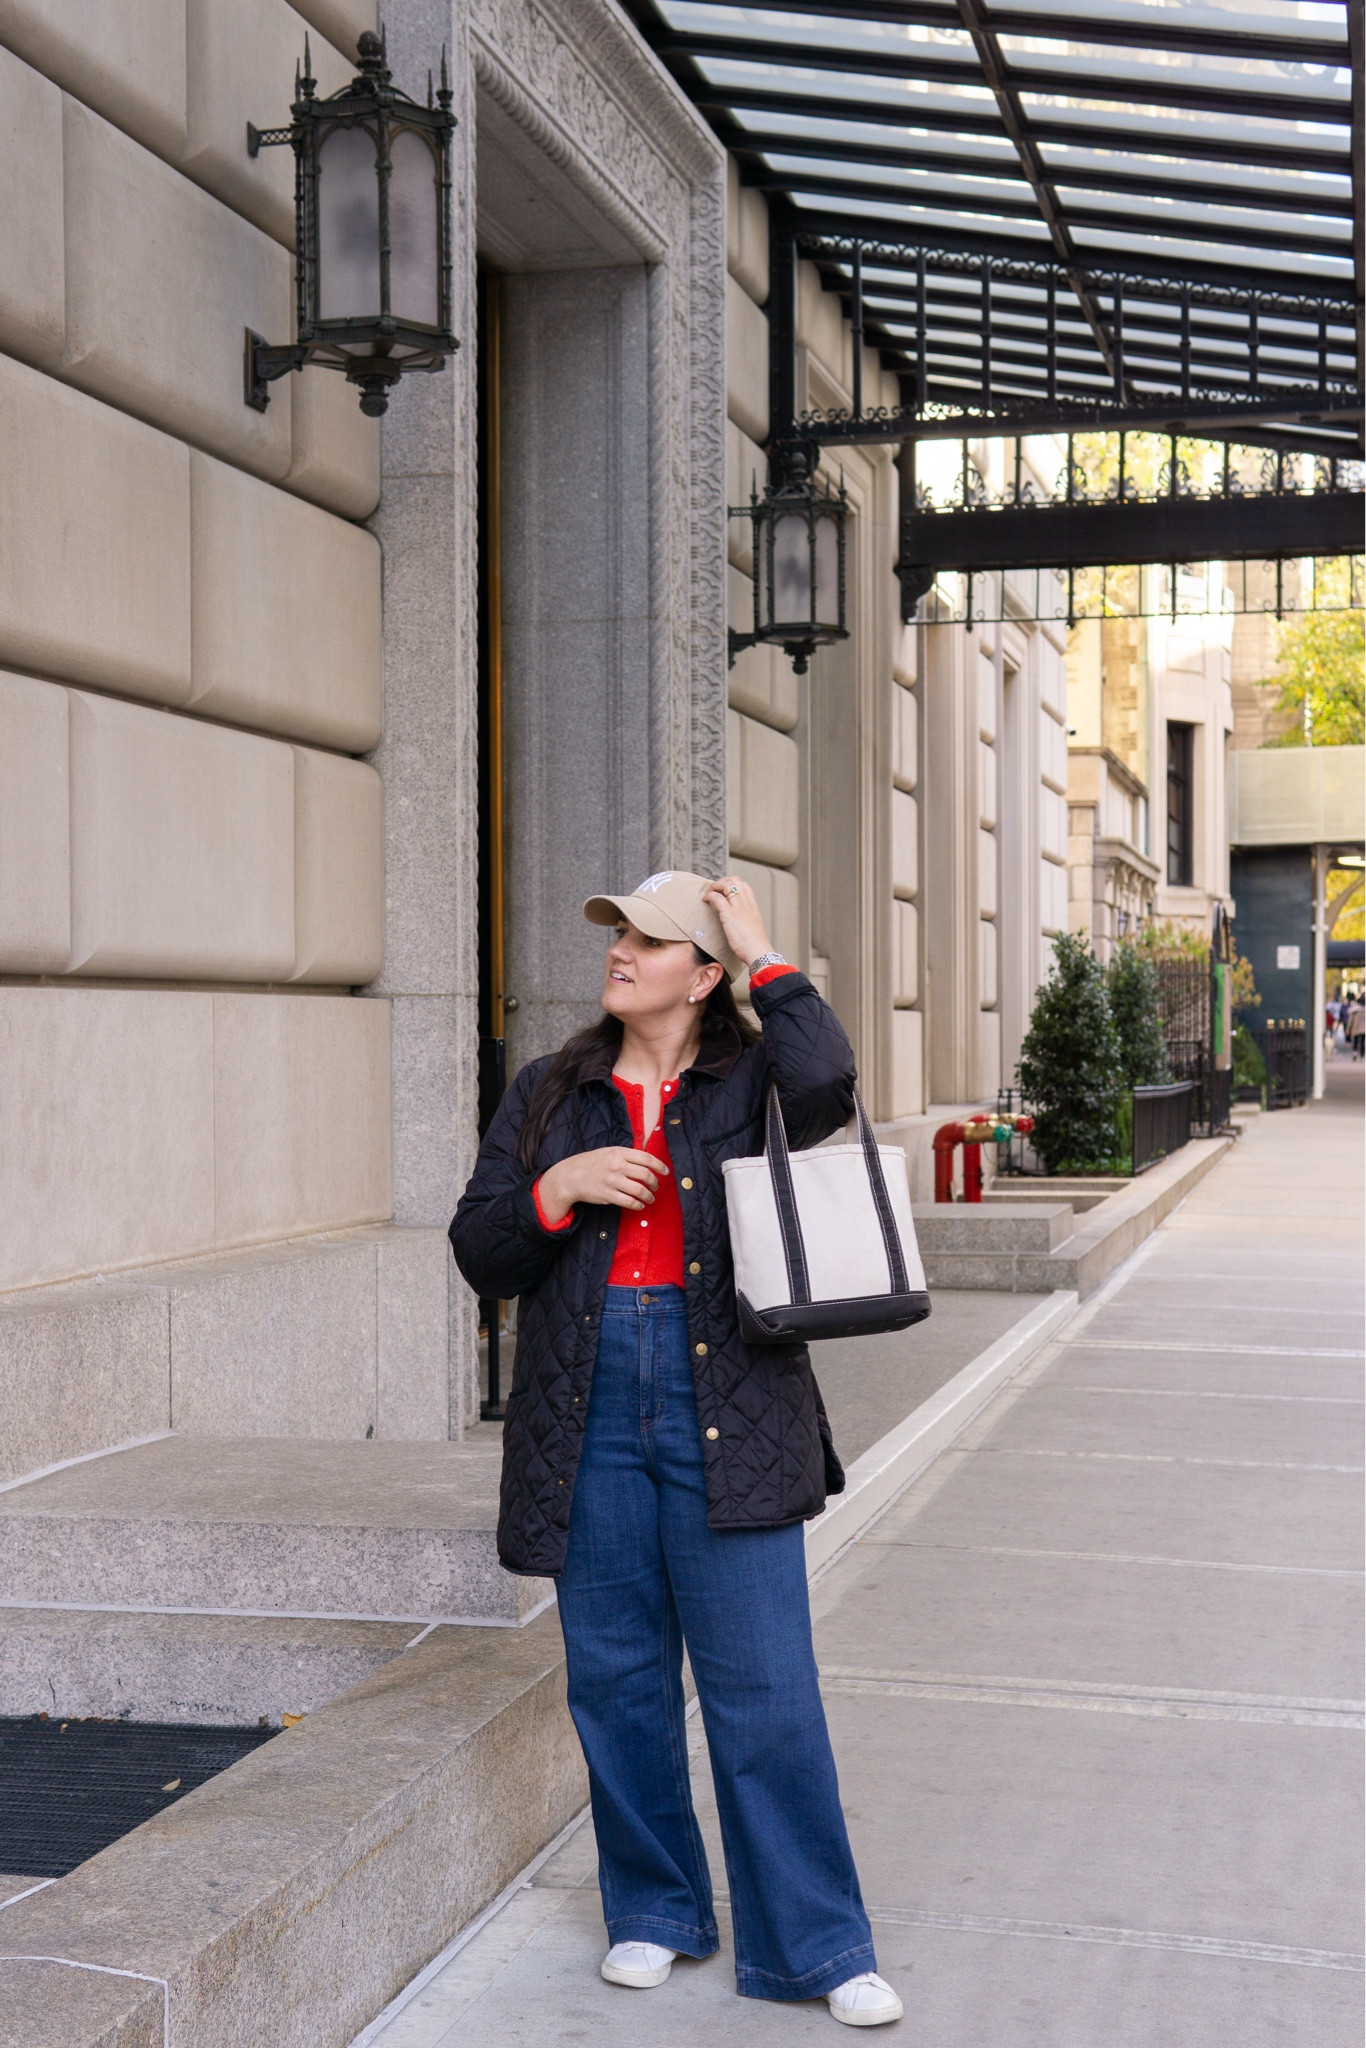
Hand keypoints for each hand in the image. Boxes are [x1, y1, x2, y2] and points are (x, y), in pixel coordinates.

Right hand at [537, 1147, 667, 1222]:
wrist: (570, 1176)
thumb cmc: (591, 1163)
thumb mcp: (608, 1152)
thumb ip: (625, 1155)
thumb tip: (646, 1161)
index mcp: (619, 1153)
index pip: (646, 1158)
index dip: (659, 1165)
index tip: (665, 1171)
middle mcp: (617, 1166)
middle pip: (646, 1175)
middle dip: (655, 1183)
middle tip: (656, 1187)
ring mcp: (612, 1181)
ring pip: (640, 1190)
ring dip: (649, 1196)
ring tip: (650, 1198)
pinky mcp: (608, 1195)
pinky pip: (629, 1202)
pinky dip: (638, 1205)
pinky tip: (640, 1206)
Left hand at [701, 876, 770, 967]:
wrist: (758, 951)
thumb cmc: (755, 945)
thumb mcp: (753, 927)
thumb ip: (747, 920)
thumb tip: (740, 922)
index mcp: (753, 906)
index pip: (744, 885)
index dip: (732, 884)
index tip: (724, 891)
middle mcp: (746, 903)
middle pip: (734, 880)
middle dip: (722, 882)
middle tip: (714, 891)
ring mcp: (738, 907)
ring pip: (726, 884)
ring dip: (715, 886)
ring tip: (709, 894)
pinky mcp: (729, 915)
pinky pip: (717, 898)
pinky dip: (710, 895)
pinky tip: (706, 900)